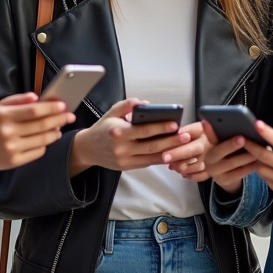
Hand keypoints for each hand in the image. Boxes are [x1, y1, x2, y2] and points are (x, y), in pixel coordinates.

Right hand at [0, 93, 73, 170]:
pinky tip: (46, 140)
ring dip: (55, 133)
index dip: (51, 108)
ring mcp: (12, 148)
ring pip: (43, 140)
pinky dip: (45, 145)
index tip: (63, 105)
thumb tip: (37, 97)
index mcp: (4, 116)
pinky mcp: (14, 161)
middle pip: (42, 125)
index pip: (34, 111)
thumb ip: (18, 100)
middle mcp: (8, 132)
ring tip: (59, 128)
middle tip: (69, 116)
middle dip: (59, 119)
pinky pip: (37, 152)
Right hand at [70, 99, 208, 175]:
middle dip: (170, 141)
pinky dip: (160, 158)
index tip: (174, 124)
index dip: (161, 128)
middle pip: (151, 145)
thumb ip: (129, 105)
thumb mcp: (112, 112)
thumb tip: (147, 105)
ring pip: (151, 157)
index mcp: (118, 132)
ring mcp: (125, 159)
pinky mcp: (127, 167)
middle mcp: (122, 148)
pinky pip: (147, 163)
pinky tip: (170, 153)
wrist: (87, 149)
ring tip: (182, 145)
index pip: (144, 130)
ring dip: (169, 151)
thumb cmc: (102, 128)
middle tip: (185, 136)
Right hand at [201, 120, 259, 193]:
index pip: (210, 137)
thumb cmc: (228, 154)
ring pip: (232, 163)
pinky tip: (260, 161)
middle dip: (232, 144)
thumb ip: (226, 135)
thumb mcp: (225, 144)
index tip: (215, 123)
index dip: (210, 130)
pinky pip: (239, 173)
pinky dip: (250, 166)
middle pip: (220, 151)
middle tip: (243, 138)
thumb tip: (237, 122)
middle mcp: (209, 160)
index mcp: (209, 147)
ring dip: (246, 155)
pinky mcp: (225, 181)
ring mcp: (216, 173)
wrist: (225, 174)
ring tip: (258, 149)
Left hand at [246, 121, 272, 204]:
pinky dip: (266, 173)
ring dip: (257, 161)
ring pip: (262, 170)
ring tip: (258, 153)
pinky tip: (269, 166)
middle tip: (243, 139)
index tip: (255, 124)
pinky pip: (268, 181)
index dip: (265, 132)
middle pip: (265, 157)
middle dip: (251, 147)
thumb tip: (268, 135)